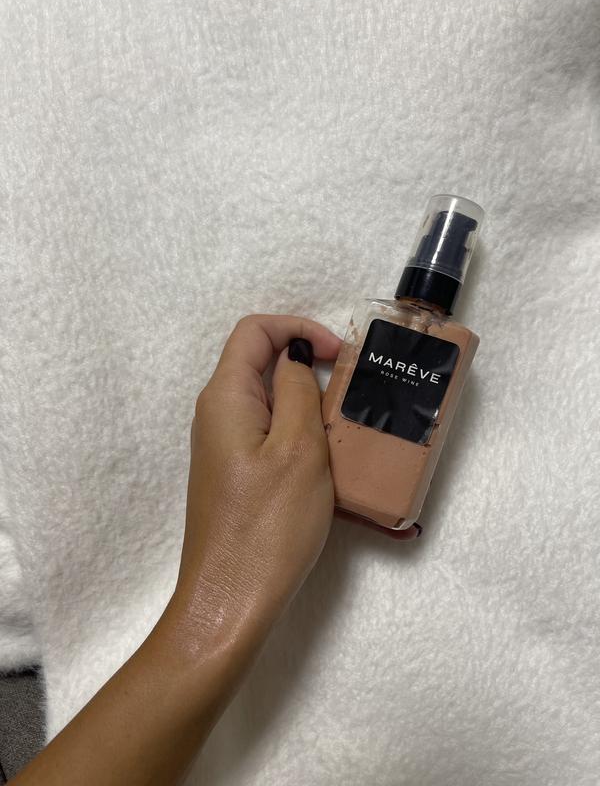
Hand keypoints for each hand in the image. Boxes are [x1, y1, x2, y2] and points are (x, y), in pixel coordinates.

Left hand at [171, 313, 418, 648]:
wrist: (232, 603)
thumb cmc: (269, 525)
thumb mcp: (298, 448)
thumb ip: (297, 390)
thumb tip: (294, 355)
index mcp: (225, 397)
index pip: (254, 331)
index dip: (298, 328)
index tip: (339, 354)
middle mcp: (216, 415)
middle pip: (260, 363)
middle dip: (308, 366)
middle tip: (350, 393)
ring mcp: (224, 447)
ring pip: (270, 402)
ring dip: (309, 403)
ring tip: (345, 428)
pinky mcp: (236, 475)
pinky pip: (269, 435)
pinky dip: (300, 433)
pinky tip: (328, 460)